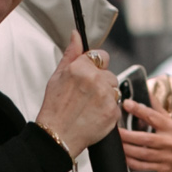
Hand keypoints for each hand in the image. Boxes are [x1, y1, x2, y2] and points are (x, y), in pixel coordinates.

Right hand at [35, 32, 118, 156]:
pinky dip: (108, 111)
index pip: (101, 56)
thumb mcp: (57, 77)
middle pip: (109, 74)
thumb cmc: (55, 108)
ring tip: (89, 107)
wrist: (58, 136)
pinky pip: (116, 106)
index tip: (90, 75)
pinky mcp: (113, 112)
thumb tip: (76, 35)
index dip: (96, 66)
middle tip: (85, 96)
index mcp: (81, 68)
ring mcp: (106, 96)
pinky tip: (94, 116)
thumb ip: (70, 54)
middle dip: (101, 83)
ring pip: (114, 90)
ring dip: (106, 96)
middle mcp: (96, 79)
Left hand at [118, 98, 171, 171]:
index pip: (154, 117)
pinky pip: (142, 166)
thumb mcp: (170, 125)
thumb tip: (146, 92)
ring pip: (142, 153)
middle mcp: (171, 142)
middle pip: (145, 138)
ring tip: (116, 143)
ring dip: (126, 149)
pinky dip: (130, 162)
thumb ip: (157, 110)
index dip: (139, 110)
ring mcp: (167, 158)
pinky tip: (123, 156)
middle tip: (114, 130)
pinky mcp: (162, 170)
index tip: (126, 104)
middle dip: (127, 135)